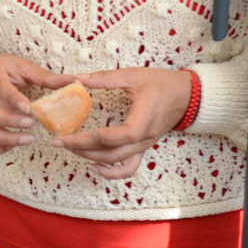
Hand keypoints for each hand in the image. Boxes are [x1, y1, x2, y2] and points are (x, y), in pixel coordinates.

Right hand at [0, 55, 76, 154]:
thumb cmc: (6, 69)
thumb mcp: (24, 67)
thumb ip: (46, 76)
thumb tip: (73, 81)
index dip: (13, 99)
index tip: (28, 108)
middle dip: (8, 121)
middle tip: (30, 123)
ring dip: (3, 138)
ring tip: (27, 139)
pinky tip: (11, 147)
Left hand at [51, 68, 194, 178]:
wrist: (188, 95)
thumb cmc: (163, 84)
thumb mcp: (134, 75)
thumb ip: (106, 78)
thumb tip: (79, 79)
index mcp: (146, 118)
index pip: (124, 135)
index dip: (103, 137)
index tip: (82, 131)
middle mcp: (145, 136)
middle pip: (114, 152)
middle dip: (84, 148)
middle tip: (59, 141)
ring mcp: (145, 144)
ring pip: (118, 161)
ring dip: (92, 158)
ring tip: (70, 149)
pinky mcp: (143, 147)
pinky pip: (129, 167)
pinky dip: (112, 172)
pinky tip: (94, 167)